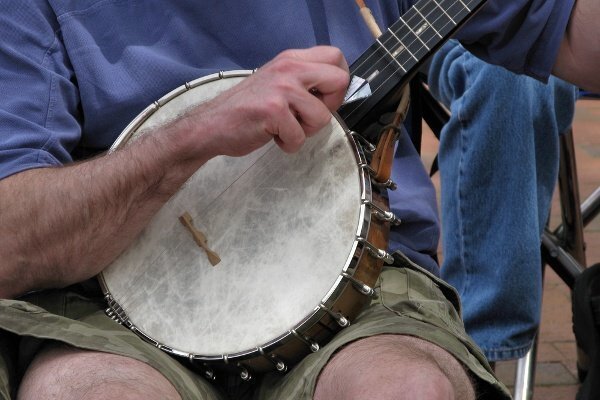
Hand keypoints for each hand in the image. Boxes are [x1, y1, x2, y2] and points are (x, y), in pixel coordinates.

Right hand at [179, 46, 349, 157]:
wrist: (211, 125)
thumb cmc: (246, 109)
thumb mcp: (277, 82)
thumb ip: (304, 80)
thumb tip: (335, 92)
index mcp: (291, 59)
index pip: (336, 57)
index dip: (337, 83)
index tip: (323, 98)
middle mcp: (289, 68)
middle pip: (339, 80)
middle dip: (330, 106)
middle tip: (308, 116)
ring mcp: (281, 89)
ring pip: (322, 116)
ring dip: (306, 131)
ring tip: (285, 128)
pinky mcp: (274, 111)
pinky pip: (300, 137)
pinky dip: (289, 145)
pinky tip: (273, 136)